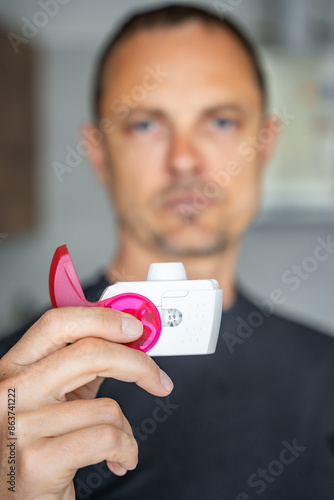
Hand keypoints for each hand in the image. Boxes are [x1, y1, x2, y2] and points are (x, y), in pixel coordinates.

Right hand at [0, 307, 172, 499]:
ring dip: (126, 429)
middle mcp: (11, 391)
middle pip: (90, 353)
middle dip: (137, 364)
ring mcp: (20, 424)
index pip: (58, 323)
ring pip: (107, 406)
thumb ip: (82, 368)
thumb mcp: (53, 398)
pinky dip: (125, 450)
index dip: (102, 319)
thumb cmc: (39, 448)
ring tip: (118, 442)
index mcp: (14, 367)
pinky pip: (106, 439)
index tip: (134, 328)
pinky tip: (118, 459)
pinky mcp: (36, 460)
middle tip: (156, 378)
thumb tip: (127, 341)